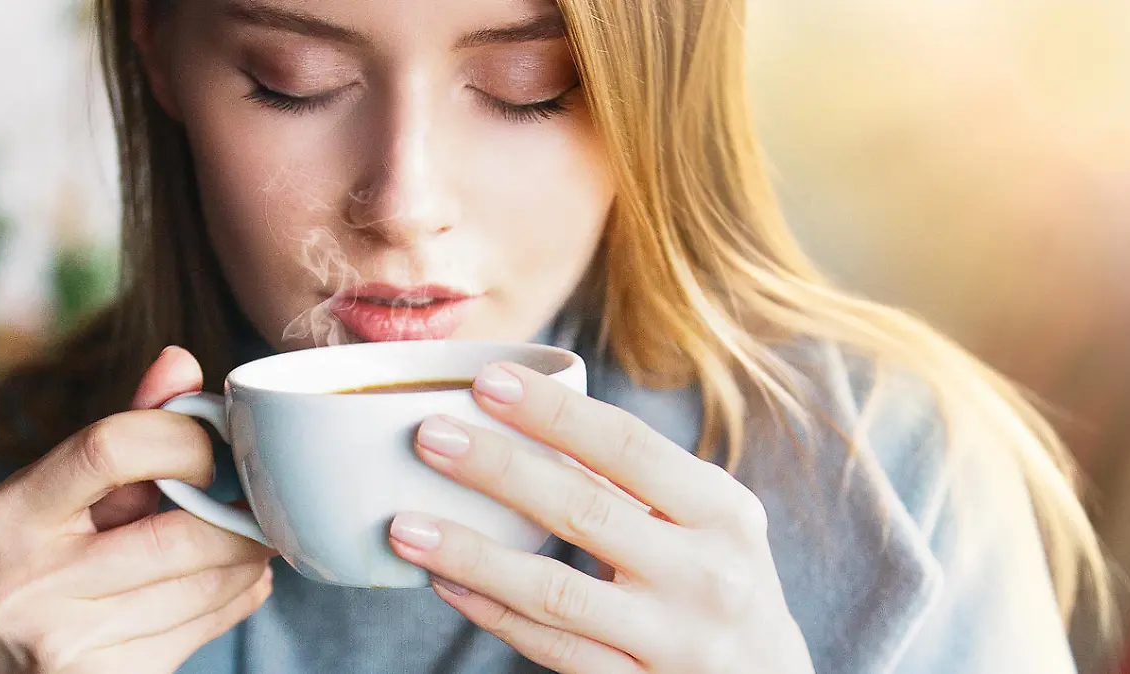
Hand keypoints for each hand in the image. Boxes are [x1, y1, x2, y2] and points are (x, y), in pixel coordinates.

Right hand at [0, 348, 274, 673]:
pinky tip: (238, 584)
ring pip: (205, 585)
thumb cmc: (53, 571)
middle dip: (239, 521)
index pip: (111, 446)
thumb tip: (180, 360)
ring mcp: (62, 637)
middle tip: (260, 507)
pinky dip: (240, 598)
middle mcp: (24, 577)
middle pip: (178, 533)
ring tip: (252, 545)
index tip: (211, 454)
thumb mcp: (72, 500)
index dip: (184, 441)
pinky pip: (207, 626)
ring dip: (250, 561)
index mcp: (10, 513)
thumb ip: (127, 429)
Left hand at [389, 363, 815, 673]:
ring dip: (473, 554)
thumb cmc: (722, 581)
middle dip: (499, 468)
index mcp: (723, 510)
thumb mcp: (710, 523)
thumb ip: (641, 482)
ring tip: (407, 525)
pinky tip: (446, 583)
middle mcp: (706, 573)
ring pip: (555, 592)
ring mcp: (673, 639)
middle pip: (584, 509)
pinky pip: (552, 650)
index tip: (488, 380)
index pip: (628, 446)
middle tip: (430, 436)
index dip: (554, 412)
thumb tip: (530, 422)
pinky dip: (492, 614)